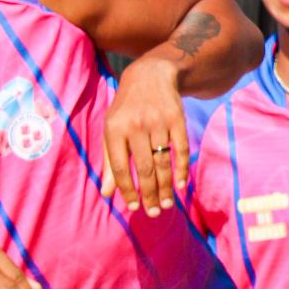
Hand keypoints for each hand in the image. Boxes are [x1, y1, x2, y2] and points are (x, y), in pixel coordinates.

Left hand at [102, 55, 188, 215]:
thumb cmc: (126, 110)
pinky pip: (180, 149)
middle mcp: (136, 127)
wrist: (150, 76)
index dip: (127, 189)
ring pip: (163, 161)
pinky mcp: (178, 119)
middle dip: (150, 193)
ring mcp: (158, 122)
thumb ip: (110, 162)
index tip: (134, 206)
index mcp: (115, 131)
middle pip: (145, 168)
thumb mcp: (111, 132)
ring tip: (167, 204)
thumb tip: (107, 194)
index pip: (122, 167)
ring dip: (166, 186)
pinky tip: (181, 184)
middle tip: (153, 212)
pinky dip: (181, 168)